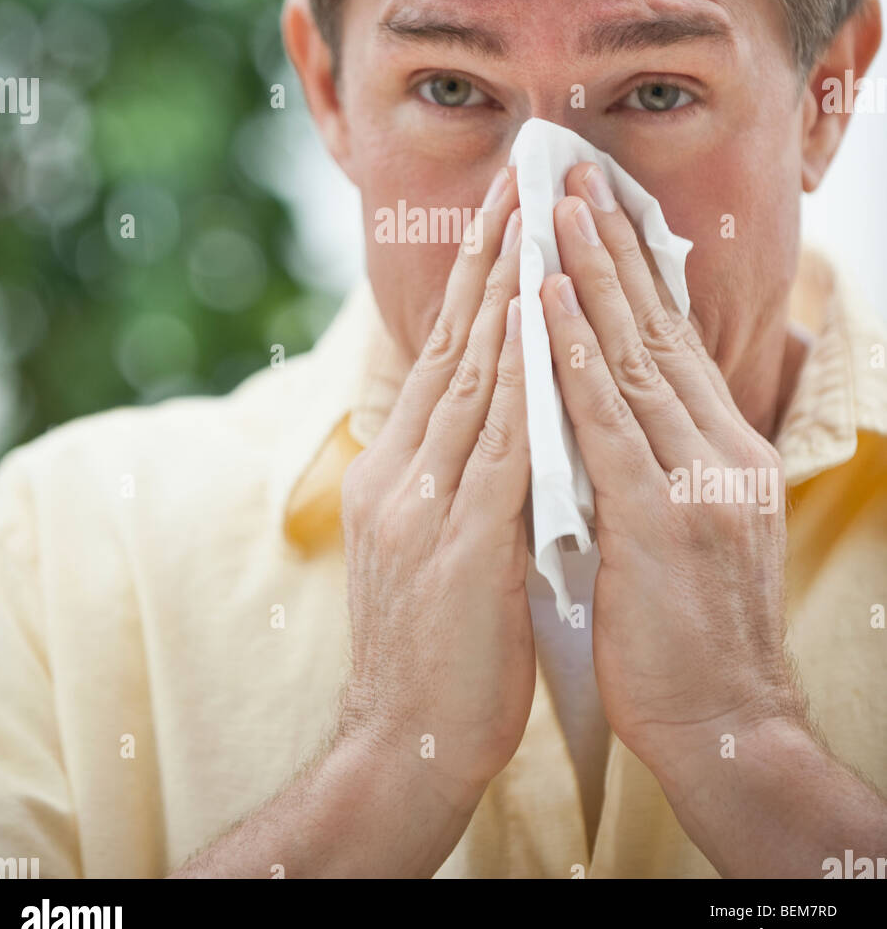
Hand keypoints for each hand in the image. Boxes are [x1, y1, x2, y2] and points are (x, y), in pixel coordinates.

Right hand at [338, 168, 534, 812]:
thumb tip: (491, 416)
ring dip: (501, 301)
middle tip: (511, 187)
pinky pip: (492, 448)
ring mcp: (420, 505)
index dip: (469, 287)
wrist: (401, 741)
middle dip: (483, 264)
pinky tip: (537, 334)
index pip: (437, 360)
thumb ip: (448, 474)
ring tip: (526, 230)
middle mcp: (397, 472)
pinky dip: (515, 384)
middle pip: (446, 349)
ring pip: (466, 382)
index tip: (496, 220)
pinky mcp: (454, 545)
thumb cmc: (431, 647)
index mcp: (391, 470)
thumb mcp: (427, 543)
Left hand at [539, 162, 807, 783]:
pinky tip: (547, 302)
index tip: (595, 209)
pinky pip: (609, 420)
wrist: (727, 725)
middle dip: (611, 246)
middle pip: (656, 329)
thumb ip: (650, 457)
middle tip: (573, 172)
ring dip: (591, 275)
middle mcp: (718, 448)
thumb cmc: (685, 631)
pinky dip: (574, 354)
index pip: (669, 342)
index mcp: (721, 448)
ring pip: (635, 357)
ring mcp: (696, 479)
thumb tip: (603, 401)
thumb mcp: (680, 526)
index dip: (631, 271)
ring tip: (556, 207)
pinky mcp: (665, 519)